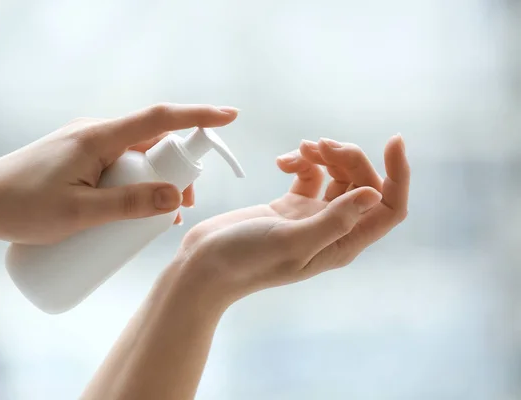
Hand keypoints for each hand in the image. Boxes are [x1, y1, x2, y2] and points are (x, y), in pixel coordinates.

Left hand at [0, 103, 238, 243]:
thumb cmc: (22, 208)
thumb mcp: (80, 213)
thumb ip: (129, 205)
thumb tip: (175, 196)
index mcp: (98, 137)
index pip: (158, 119)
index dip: (198, 116)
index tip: (230, 116)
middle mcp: (94, 134)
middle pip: (151, 143)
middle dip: (176, 170)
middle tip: (181, 208)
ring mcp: (85, 147)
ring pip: (134, 158)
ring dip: (154, 181)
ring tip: (157, 220)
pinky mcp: (78, 161)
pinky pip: (117, 166)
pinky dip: (134, 183)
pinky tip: (132, 212)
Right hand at [177, 135, 409, 303]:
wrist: (205, 265)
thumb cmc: (247, 259)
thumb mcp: (294, 241)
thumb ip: (335, 219)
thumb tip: (375, 193)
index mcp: (343, 243)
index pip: (389, 207)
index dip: (398, 175)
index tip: (393, 141)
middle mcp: (332, 229)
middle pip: (361, 183)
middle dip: (347, 157)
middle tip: (319, 145)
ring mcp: (310, 216)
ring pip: (336, 176)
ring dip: (324, 156)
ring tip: (301, 150)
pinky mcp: (288, 206)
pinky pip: (309, 175)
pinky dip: (301, 163)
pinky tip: (282, 163)